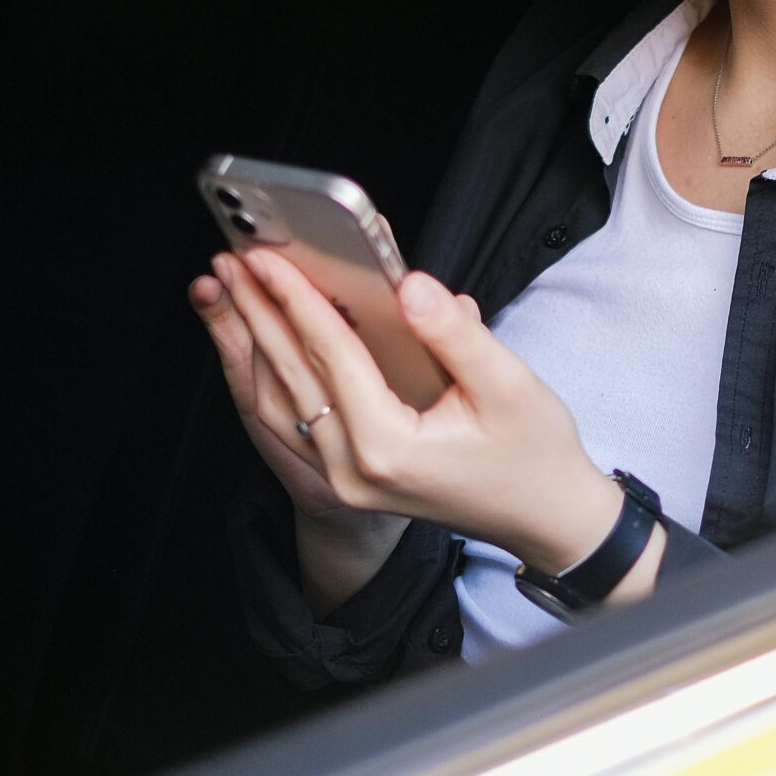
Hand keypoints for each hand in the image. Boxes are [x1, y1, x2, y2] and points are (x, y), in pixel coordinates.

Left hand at [215, 247, 632, 577]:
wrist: (544, 516)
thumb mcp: (509, 383)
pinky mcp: (350, 478)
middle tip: (231, 263)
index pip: (331, 358)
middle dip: (258, 314)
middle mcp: (354, 471)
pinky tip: (265, 344)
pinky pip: (296, 423)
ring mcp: (346, 481)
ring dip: (256, 344)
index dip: (298, 300)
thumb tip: (409, 285)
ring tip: (235, 295)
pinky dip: (274, 378)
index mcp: (388, 448)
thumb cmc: (533, 452)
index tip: (267, 258)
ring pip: (282, 405)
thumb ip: (453, 334)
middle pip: (292, 378)